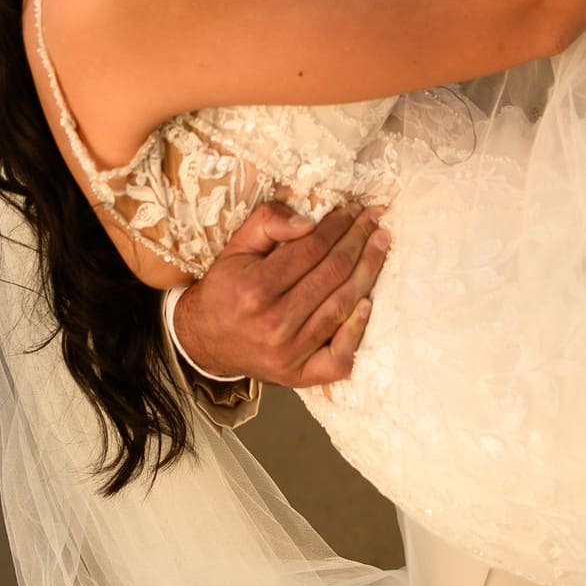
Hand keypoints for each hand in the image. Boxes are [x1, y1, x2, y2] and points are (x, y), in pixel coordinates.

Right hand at [171, 201, 389, 386]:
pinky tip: (368, 303)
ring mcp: (288, 353)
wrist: (204, 341)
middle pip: (332, 274)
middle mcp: (274, 323)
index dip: (337, 225)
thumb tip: (309, 221)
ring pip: (341, 306)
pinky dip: (356, 331)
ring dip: (368, 272)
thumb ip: (267, 224)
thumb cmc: (226, 289)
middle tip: (375, 220)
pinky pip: (339, 357)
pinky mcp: (298, 375)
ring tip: (381, 245)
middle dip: (358, 241)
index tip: (353, 209)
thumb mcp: (236, 248)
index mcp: (255, 288)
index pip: (312, 249)